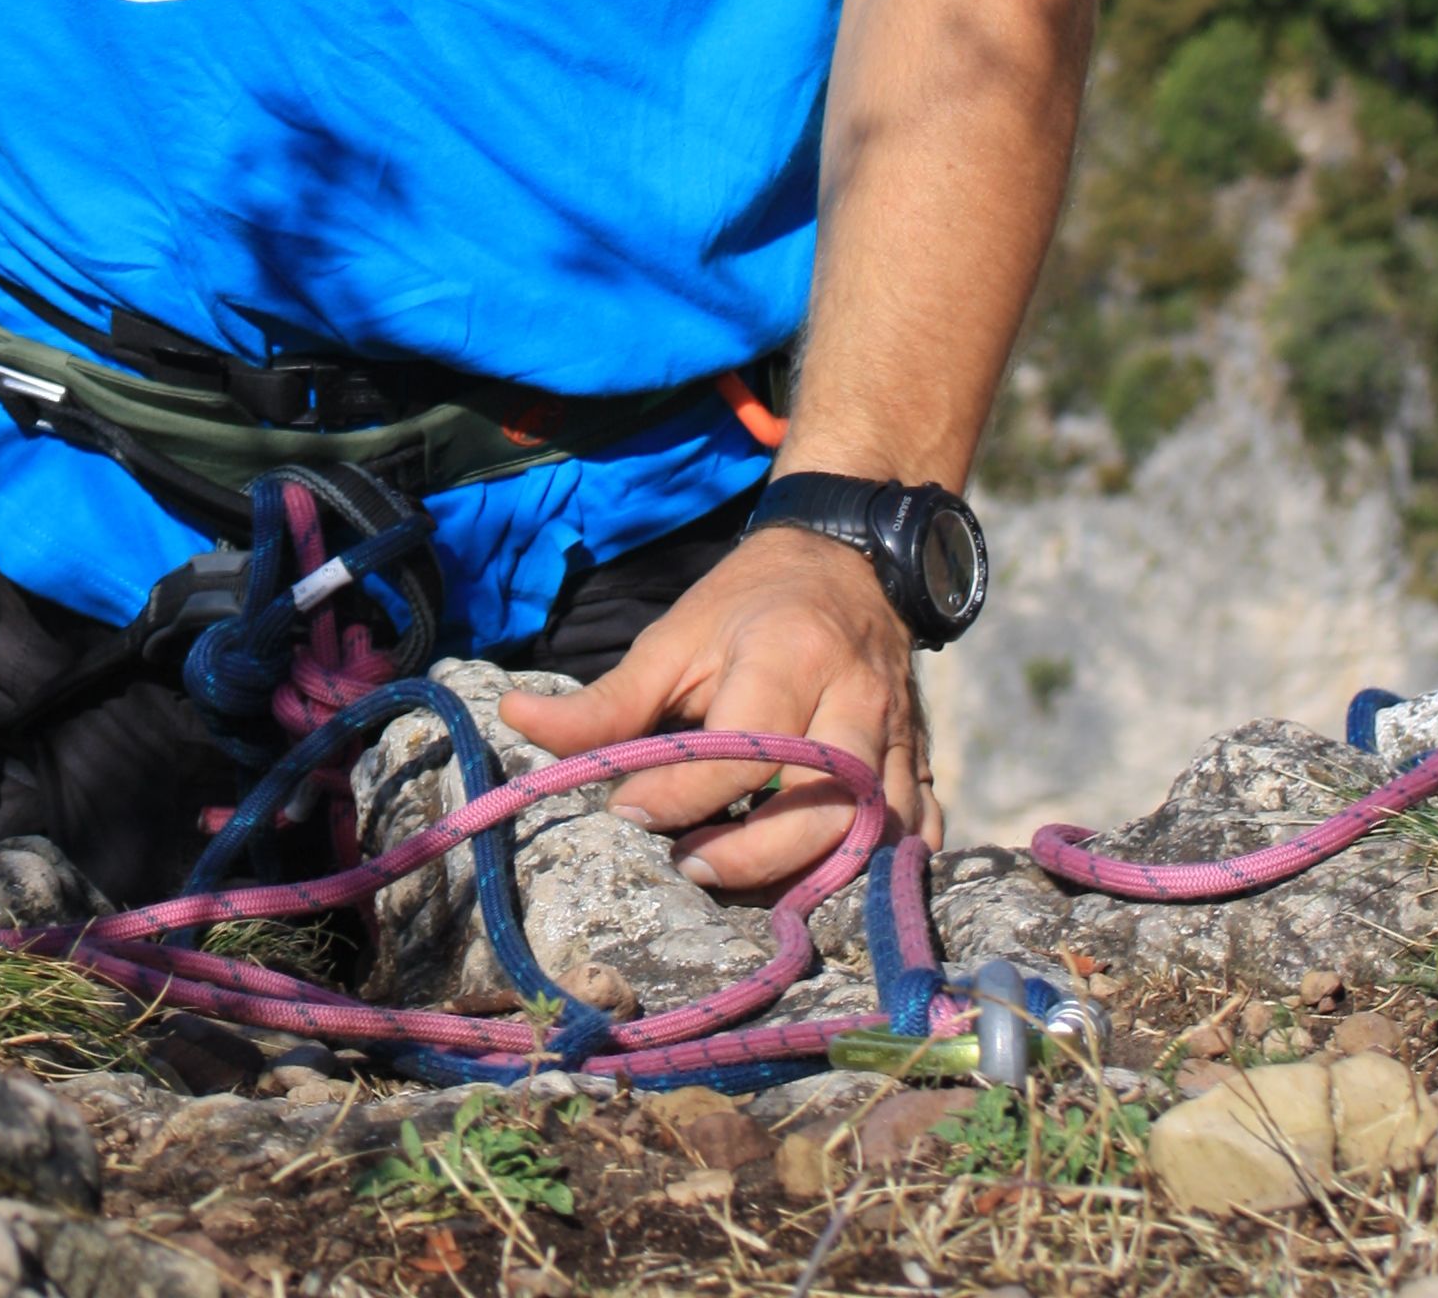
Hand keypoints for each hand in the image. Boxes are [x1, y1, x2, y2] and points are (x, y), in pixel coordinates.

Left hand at [498, 525, 935, 892]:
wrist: (850, 559)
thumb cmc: (748, 603)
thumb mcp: (674, 636)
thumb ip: (606, 699)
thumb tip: (515, 721)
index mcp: (784, 657)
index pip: (740, 750)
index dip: (677, 796)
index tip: (627, 810)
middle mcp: (853, 697)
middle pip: (822, 806)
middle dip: (752, 856)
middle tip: (689, 862)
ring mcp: (898, 732)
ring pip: (875, 829)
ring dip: (812, 872)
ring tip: (746, 877)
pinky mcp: (922, 758)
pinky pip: (917, 831)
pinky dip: (879, 865)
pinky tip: (829, 876)